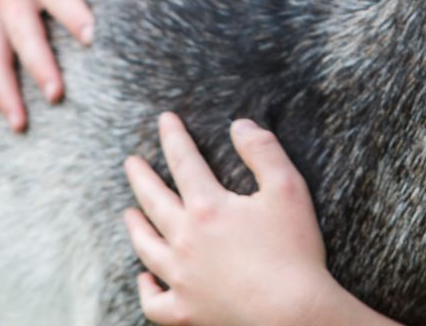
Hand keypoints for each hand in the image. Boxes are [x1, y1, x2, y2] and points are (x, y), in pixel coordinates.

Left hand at [123, 113, 341, 325]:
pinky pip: (153, 301)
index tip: (165, 119)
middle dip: (141, 177)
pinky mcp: (186, 312)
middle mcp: (186, 240)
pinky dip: (145, 288)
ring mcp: (182, 279)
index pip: (184, 161)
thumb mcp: (288, 188)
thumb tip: (240, 125)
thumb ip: (263, 151)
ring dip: (135, 226)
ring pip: (146, 247)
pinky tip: (145, 277)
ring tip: (129, 213)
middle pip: (154, 201)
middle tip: (131, 162)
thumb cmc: (295, 251)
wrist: (295, 314)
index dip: (173, 137)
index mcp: (209, 208)